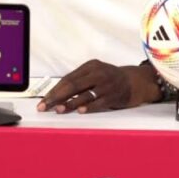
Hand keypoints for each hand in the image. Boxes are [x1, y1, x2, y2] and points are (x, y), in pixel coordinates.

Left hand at [36, 60, 159, 113]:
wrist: (134, 82)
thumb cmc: (109, 79)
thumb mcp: (95, 73)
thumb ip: (79, 81)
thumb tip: (56, 94)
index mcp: (91, 66)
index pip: (68, 78)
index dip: (55, 89)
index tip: (44, 99)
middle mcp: (98, 73)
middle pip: (74, 85)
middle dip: (57, 97)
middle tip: (45, 106)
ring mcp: (107, 84)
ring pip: (85, 94)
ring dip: (70, 103)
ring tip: (59, 109)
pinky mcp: (114, 95)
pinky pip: (99, 102)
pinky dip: (89, 106)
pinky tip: (80, 111)